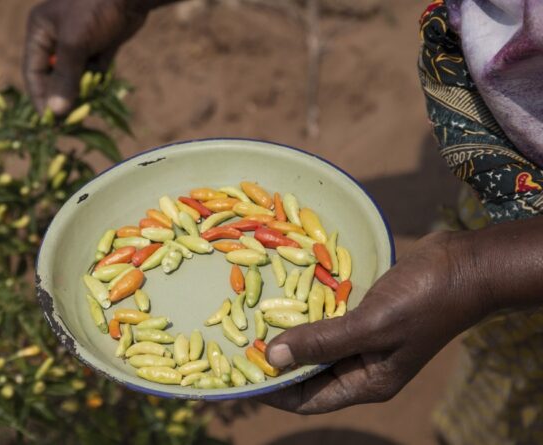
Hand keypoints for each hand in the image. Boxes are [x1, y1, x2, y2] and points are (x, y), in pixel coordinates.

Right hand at [23, 0, 147, 114]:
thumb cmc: (96, 10)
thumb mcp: (75, 44)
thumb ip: (65, 78)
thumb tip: (56, 112)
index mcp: (41, 30)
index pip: (33, 71)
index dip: (40, 97)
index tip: (49, 120)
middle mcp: (56, 37)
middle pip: (53, 76)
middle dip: (62, 96)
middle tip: (69, 119)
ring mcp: (78, 41)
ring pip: (74, 76)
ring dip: (81, 91)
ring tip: (86, 107)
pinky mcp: (98, 46)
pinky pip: (92, 71)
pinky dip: (96, 82)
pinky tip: (100, 91)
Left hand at [258, 231, 488, 413]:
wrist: (467, 264)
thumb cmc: (425, 300)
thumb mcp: (372, 325)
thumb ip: (322, 342)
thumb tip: (271, 357)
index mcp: (367, 382)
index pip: (307, 399)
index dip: (272, 391)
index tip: (236, 376)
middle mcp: (362, 366)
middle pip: (306, 373)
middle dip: (273, 361)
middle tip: (233, 344)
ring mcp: (363, 339)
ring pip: (314, 344)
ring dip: (286, 334)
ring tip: (248, 320)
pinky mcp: (363, 312)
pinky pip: (325, 318)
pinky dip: (304, 311)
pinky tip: (278, 296)